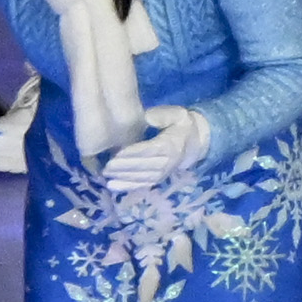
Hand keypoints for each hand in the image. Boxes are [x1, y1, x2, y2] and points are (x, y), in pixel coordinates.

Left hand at [98, 105, 212, 190]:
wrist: (194, 142)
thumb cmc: (179, 125)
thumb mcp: (177, 114)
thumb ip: (163, 115)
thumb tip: (148, 118)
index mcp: (172, 145)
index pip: (151, 150)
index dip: (134, 153)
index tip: (117, 153)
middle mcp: (169, 161)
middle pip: (146, 166)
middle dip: (125, 167)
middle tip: (107, 167)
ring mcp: (164, 172)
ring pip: (143, 177)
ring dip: (125, 178)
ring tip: (107, 176)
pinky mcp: (158, 177)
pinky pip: (144, 184)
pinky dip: (128, 186)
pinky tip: (113, 186)